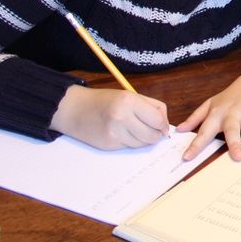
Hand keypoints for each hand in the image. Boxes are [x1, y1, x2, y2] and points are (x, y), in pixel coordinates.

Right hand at [50, 84, 168, 148]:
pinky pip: (129, 147)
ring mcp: (114, 133)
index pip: (157, 120)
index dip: (163, 125)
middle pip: (152, 135)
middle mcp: (122, 118)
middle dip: (156, 134)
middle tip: (153, 130)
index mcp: (129, 101)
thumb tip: (165, 125)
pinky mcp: (109, 145)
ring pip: (142, 144)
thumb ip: (152, 107)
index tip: (162, 125)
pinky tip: (123, 133)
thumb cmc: (104, 100)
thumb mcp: (130, 95)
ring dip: (144, 139)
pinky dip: (131, 142)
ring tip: (136, 129)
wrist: (75, 110)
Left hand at [177, 69, 240, 161]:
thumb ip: (195, 118)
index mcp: (217, 114)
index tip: (187, 157)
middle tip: (238, 157)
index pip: (204, 131)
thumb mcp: (210, 105)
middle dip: (235, 143)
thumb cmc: (229, 98)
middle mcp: (233, 114)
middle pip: (233, 129)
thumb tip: (179, 130)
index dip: (195, 144)